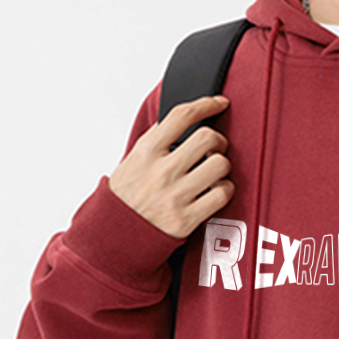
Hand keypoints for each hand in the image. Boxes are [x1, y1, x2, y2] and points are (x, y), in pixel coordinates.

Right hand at [110, 94, 233, 238]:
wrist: (113, 235)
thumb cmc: (126, 196)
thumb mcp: (133, 160)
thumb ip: (156, 140)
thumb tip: (183, 121)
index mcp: (146, 151)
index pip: (182, 115)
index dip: (207, 104)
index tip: (219, 103)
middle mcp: (162, 171)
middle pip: (208, 138)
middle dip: (219, 140)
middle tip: (215, 148)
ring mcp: (175, 195)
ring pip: (220, 165)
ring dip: (223, 166)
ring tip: (214, 172)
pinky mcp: (187, 219)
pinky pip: (222, 194)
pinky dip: (225, 189)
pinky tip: (216, 190)